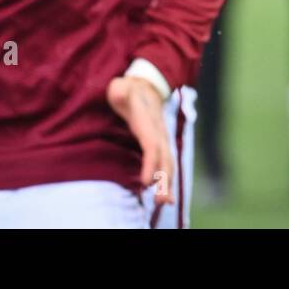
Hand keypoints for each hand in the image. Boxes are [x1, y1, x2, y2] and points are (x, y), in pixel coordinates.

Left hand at [107, 76, 172, 204]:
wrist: (146, 86)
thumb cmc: (128, 89)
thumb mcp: (120, 86)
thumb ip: (120, 91)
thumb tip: (119, 93)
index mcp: (148, 120)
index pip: (151, 143)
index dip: (151, 162)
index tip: (148, 181)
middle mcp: (159, 131)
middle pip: (164, 157)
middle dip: (164, 179)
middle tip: (160, 201)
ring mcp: (162, 138)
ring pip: (168, 162)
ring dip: (168, 184)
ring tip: (165, 203)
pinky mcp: (161, 145)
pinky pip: (167, 164)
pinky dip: (168, 181)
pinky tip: (166, 197)